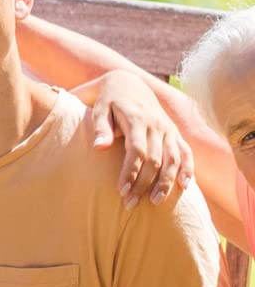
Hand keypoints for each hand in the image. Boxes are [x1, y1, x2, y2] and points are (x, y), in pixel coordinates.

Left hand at [84, 72, 193, 207]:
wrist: (127, 82)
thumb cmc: (107, 99)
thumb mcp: (99, 108)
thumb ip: (100, 128)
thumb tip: (99, 148)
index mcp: (138, 120)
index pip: (137, 151)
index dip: (131, 172)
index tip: (121, 191)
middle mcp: (157, 125)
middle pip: (155, 160)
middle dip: (144, 184)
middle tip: (130, 204)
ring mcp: (168, 129)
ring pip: (173, 159)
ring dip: (166, 182)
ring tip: (155, 202)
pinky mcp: (174, 132)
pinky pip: (186, 152)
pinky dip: (188, 169)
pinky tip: (184, 187)